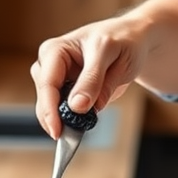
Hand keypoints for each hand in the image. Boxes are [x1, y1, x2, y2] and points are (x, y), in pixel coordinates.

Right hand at [31, 14, 150, 137]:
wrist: (132, 40)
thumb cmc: (121, 40)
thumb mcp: (110, 54)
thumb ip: (93, 80)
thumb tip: (77, 106)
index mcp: (56, 49)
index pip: (47, 83)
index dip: (50, 109)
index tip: (58, 130)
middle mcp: (50, 64)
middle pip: (45, 98)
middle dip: (56, 118)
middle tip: (71, 137)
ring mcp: (57, 79)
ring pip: (52, 107)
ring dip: (64, 120)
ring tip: (79, 130)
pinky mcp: (67, 91)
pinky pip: (64, 110)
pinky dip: (72, 120)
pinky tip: (81, 125)